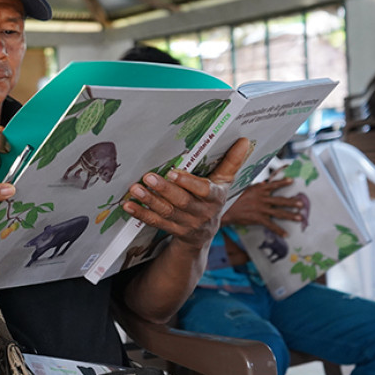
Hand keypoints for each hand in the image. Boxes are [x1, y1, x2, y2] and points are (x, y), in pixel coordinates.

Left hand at [122, 138, 250, 248]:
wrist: (203, 235)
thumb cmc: (212, 199)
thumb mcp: (224, 182)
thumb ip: (232, 162)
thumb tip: (245, 140)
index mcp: (215, 198)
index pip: (203, 191)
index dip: (188, 182)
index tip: (173, 172)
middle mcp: (202, 213)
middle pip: (182, 201)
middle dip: (164, 190)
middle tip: (148, 177)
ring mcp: (186, 224)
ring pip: (166, 212)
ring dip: (149, 201)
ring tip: (135, 188)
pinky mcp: (173, 231)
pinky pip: (156, 222)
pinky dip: (141, 213)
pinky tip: (128, 205)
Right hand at [221, 178, 302, 236]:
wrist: (224, 209)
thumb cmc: (233, 198)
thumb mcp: (244, 189)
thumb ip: (255, 187)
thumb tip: (264, 184)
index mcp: (259, 189)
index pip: (273, 184)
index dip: (283, 182)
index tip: (292, 181)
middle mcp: (262, 198)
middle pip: (280, 200)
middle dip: (292, 202)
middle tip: (301, 203)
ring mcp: (261, 208)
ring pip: (279, 212)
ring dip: (290, 215)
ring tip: (300, 217)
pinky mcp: (258, 218)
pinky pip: (271, 225)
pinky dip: (279, 230)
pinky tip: (286, 234)